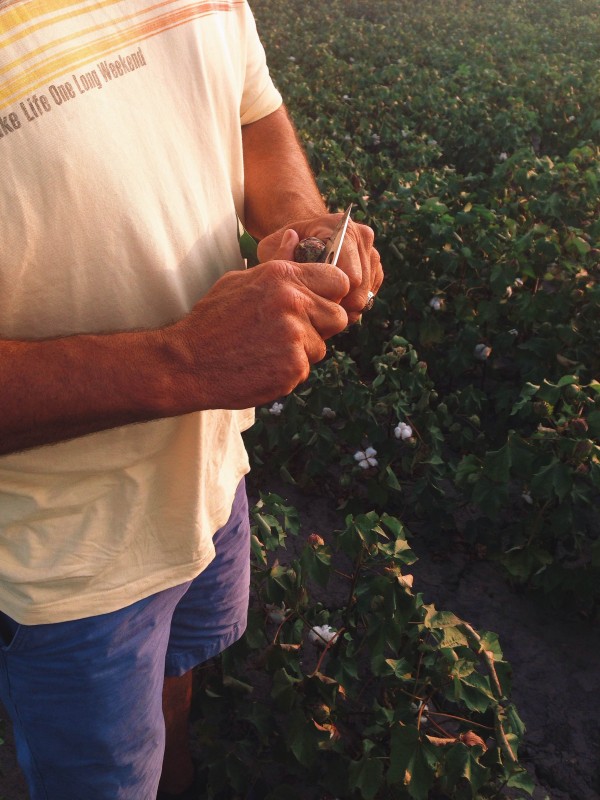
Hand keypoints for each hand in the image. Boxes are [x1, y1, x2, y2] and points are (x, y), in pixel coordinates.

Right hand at [171, 231, 349, 409]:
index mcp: (282, 276)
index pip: (338, 280)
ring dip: (301, 352)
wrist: (187, 363)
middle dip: (320, 327)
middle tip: (288, 334)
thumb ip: (276, 262)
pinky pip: (305, 370)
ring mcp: (294, 335)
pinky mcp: (293, 366)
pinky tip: (261, 366)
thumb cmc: (212, 322)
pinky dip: (287, 372)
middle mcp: (292, 302)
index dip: (331, 295)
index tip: (316, 305)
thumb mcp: (240, 281)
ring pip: (321, 347)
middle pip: (338, 316)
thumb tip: (295, 237)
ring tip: (266, 350)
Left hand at [258, 212, 383, 323]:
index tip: (313, 301)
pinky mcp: (376, 268)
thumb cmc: (284, 246)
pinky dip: (352, 305)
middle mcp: (362, 236)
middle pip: (360, 292)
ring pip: (366, 299)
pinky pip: (369, 298)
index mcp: (341, 227)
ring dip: (345, 308)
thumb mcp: (271, 247)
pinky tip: (333, 299)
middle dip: (338, 307)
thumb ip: (277, 253)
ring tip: (322, 304)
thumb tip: (293, 241)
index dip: (331, 298)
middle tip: (316, 309)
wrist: (304, 238)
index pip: (350, 278)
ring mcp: (372, 253)